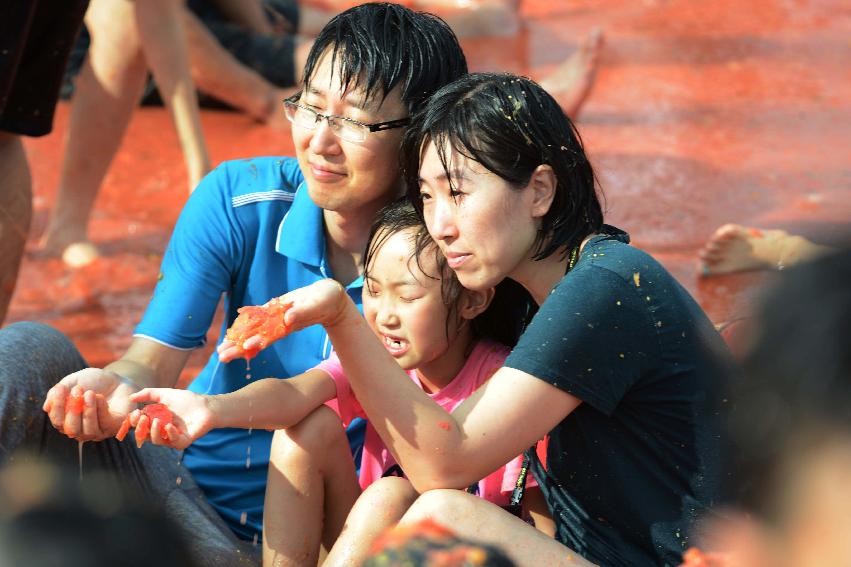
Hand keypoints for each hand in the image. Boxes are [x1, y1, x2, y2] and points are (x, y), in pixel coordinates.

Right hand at [42, 368, 138, 441]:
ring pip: (88, 431)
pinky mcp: (114, 428)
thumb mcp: (73, 382)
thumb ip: (58, 393)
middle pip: (71, 430)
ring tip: (89, 393)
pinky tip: (100, 397)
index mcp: (67, 421)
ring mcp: (98, 431)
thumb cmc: (93, 382)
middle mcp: (81, 431)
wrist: (117, 379)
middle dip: (72, 410)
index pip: (57, 421)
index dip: (57, 406)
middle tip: (77, 389)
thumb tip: (46, 407)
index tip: (61, 388)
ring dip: (87, 411)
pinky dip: (100, 409)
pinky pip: (104, 424)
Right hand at [128, 388, 215, 449]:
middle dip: (141, 427)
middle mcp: (162, 432)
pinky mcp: (183, 442)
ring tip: (155, 420)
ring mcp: (172, 438)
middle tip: (143, 417)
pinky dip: (170, 434)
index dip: (136, 421)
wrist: (207, 405)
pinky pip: (173, 442)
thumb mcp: (165, 394)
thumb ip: (148, 394)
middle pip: (145, 435)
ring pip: (157, 441)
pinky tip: (169, 426)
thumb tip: (130, 397)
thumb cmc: (187, 400)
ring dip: (153, 432)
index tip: (136, 413)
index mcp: (156, 421)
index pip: (141, 425)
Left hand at [218, 279, 346, 362]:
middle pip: (257, 337)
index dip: (257, 342)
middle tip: (221, 356)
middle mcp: (279, 324)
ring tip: (221, 349)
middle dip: (239, 347)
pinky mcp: (276, 309)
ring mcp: (276, 318)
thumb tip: (288, 319)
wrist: (329, 299)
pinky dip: (245, 323)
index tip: (244, 348)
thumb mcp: (317, 305)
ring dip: (238, 339)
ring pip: (254, 329)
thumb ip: (303, 312)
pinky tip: (233, 330)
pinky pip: (258, 317)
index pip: (269, 336)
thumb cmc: (327, 301)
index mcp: (288, 325)